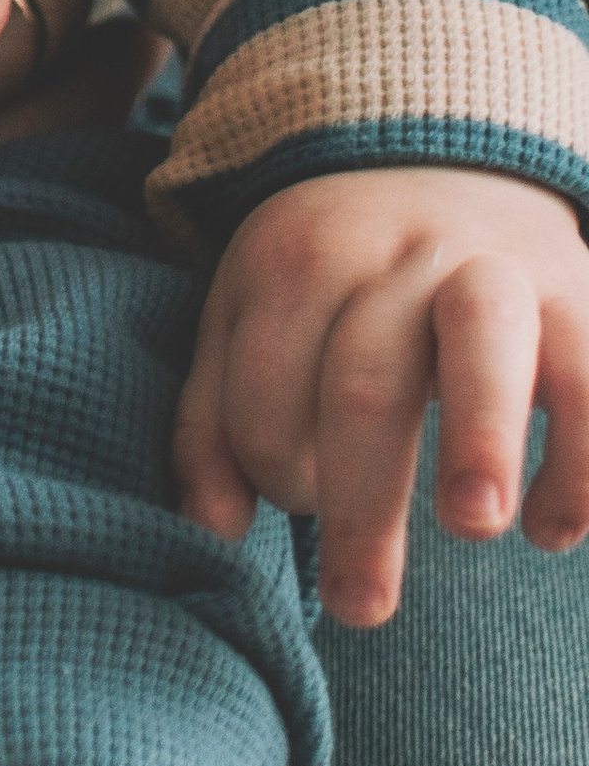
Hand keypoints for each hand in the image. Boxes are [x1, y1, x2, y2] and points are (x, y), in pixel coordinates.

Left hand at [176, 168, 588, 624]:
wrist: (438, 158)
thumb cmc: (331, 278)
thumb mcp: (250, 317)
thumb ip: (215, 420)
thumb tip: (214, 530)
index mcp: (297, 263)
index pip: (266, 385)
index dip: (271, 463)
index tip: (294, 504)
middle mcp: (396, 257)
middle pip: (366, 380)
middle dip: (362, 502)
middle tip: (361, 608)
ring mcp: (494, 267)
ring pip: (484, 338)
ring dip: (481, 434)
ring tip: (474, 528)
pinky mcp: (581, 291)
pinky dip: (583, 457)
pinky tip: (552, 532)